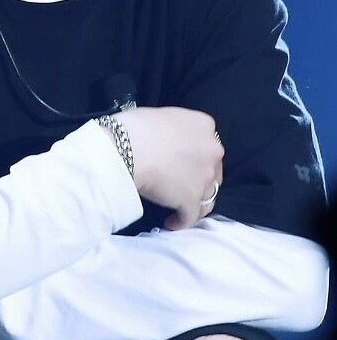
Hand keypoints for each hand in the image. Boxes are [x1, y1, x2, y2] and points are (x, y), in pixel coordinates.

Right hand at [116, 106, 223, 229]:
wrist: (126, 148)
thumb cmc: (137, 127)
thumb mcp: (163, 116)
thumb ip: (175, 130)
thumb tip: (168, 140)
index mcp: (203, 125)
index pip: (207, 144)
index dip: (195, 155)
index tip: (181, 162)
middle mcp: (212, 150)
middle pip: (212, 170)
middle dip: (199, 179)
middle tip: (179, 184)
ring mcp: (204, 177)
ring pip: (207, 197)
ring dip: (195, 203)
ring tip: (178, 208)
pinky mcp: (192, 200)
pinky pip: (190, 217)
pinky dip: (181, 221)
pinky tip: (170, 222)